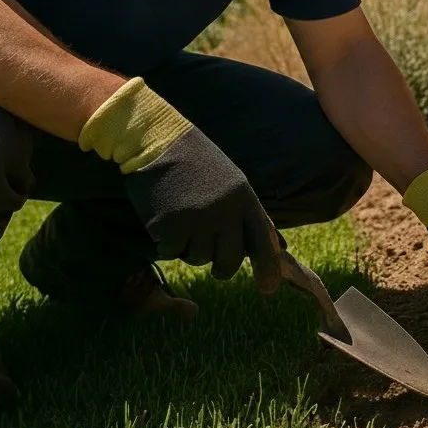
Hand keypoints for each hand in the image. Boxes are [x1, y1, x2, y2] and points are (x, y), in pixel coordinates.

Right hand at [122, 124, 279, 277]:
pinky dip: (165, 242)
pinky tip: (162, 217)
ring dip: (188, 248)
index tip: (267, 289)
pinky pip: (172, 252)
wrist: (156, 138)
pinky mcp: (172, 225)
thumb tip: (271, 244)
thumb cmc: (193, 161)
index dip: (267, 269)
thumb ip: (244, 212)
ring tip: (181, 218)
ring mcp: (199, 219)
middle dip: (221, 269)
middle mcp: (226, 211)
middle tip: (216, 269)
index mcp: (244, 197)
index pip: (263, 241)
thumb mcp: (229, 180)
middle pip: (229, 261)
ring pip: (198, 258)